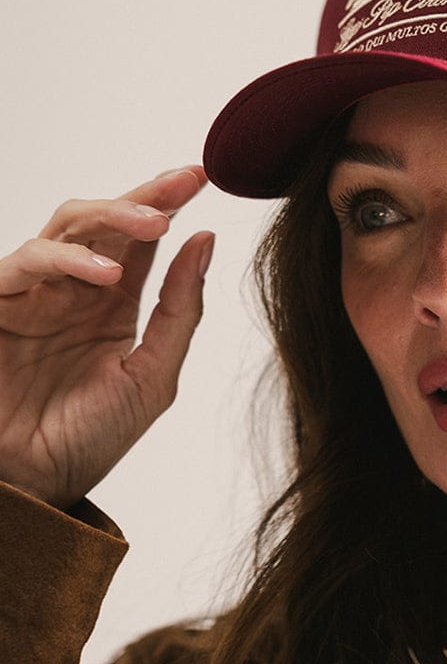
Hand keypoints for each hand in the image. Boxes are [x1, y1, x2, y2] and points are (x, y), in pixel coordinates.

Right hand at [0, 167, 214, 507]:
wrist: (33, 485)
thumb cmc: (89, 439)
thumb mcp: (152, 376)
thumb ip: (180, 310)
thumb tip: (204, 242)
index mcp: (113, 306)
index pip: (144, 243)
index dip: (170, 204)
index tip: (204, 177)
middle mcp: (73, 291)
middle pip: (106, 221)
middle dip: (146, 195)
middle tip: (186, 180)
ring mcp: (34, 294)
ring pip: (66, 226)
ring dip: (112, 216)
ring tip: (155, 225)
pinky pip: (25, 262)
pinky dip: (66, 258)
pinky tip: (106, 272)